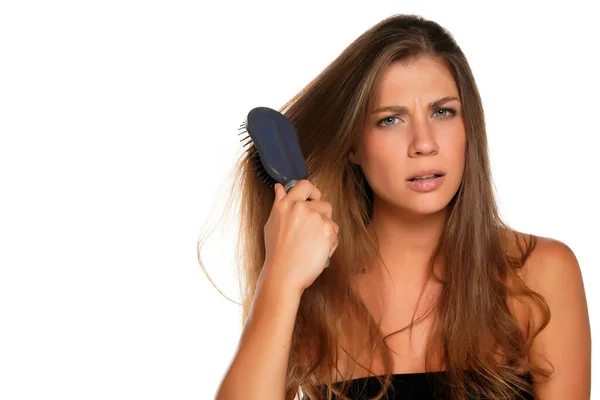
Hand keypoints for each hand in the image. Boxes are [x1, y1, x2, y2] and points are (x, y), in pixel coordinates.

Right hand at [260, 179, 338, 294]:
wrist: (283, 274)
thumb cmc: (276, 253)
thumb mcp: (272, 223)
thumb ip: (279, 204)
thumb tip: (279, 187)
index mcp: (286, 204)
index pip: (304, 185)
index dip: (313, 192)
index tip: (314, 199)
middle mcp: (300, 207)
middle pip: (324, 204)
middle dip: (322, 217)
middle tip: (313, 233)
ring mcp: (315, 217)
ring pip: (331, 220)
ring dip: (326, 231)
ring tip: (313, 245)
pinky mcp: (327, 230)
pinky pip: (335, 233)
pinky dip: (330, 244)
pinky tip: (317, 252)